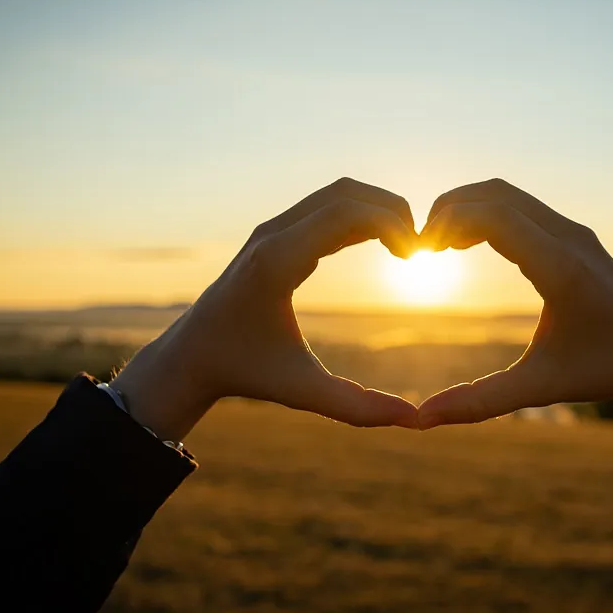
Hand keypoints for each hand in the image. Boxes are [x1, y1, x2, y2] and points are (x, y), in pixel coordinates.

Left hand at [111, 178, 420, 440]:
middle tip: (420, 248)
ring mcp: (271, 229)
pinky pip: (326, 206)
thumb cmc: (246, 373)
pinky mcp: (274, 232)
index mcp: (276, 263)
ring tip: (407, 248)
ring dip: (378, 209)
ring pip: (337, 194)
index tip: (418, 255)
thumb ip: (358, 407)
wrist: (192, 356)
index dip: (391, 223)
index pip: (345, 213)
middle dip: (392, 210)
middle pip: (346, 193)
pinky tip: (384, 245)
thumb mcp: (303, 391)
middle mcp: (272, 235)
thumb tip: (414, 419)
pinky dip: (361, 215)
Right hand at [417, 179, 612, 431]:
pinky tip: (467, 245)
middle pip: (496, 194)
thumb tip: (422, 419)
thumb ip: (480, 402)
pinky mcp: (577, 236)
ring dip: (468, 208)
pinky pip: (523, 207)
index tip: (421, 250)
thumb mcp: (540, 388)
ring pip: (509, 195)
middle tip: (421, 245)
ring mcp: (576, 232)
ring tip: (439, 245)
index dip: (449, 222)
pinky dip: (488, 214)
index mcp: (562, 270)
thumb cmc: (606, 372)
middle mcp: (571, 239)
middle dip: (450, 209)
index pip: (495, 217)